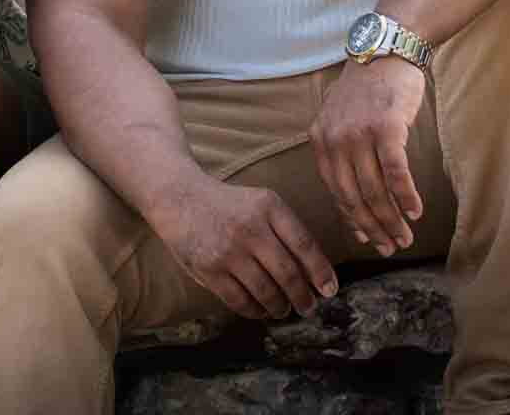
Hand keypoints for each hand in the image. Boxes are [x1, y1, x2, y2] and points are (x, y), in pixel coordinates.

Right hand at [149, 174, 336, 320]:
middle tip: (308, 308)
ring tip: (283, 310)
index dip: (320, 271)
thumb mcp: (261, 203)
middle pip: (287, 273)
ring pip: (265, 291)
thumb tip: (313, 270)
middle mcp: (251, 227)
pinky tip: (260, 311)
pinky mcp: (209, 269)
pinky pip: (239, 300)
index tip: (330, 290)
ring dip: (279, 307)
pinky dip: (254, 311)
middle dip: (302, 297)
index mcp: (269, 206)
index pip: (304, 244)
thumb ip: (285, 229)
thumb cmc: (229, 205)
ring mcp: (229, 250)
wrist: (180, 198)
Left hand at [310, 55, 426, 254]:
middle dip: (373, 228)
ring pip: (375, 190)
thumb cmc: (369, 89)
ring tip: (405, 236)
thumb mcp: (342, 120)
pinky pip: (395, 173)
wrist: (386, 49)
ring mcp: (359, 135)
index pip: (335, 192)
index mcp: (321, 141)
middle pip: (354, 197)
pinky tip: (415, 210)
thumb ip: (344, 158)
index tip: (369, 240)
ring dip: (392, 219)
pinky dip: (406, 196)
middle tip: (391, 247)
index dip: (353, 221)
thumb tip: (355, 207)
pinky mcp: (386, 128)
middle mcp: (335, 140)